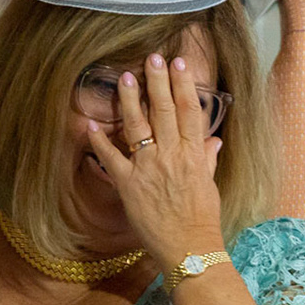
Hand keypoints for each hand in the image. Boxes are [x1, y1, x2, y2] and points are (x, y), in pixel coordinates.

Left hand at [84, 52, 227, 270]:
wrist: (189, 247)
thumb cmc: (201, 218)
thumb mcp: (209, 184)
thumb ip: (208, 158)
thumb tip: (213, 140)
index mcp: (193, 154)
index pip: (188, 111)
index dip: (182, 85)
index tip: (177, 64)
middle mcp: (171, 156)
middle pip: (163, 111)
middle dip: (157, 81)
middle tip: (150, 57)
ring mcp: (149, 168)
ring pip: (138, 126)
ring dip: (129, 100)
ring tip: (123, 77)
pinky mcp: (129, 184)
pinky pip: (112, 157)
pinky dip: (100, 141)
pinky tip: (91, 123)